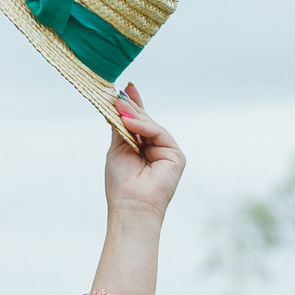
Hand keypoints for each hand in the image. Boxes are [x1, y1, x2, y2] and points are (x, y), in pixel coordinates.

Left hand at [103, 83, 183, 222]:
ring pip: (152, 125)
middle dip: (132, 107)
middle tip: (119, 95)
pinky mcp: (176, 156)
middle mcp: (156, 149)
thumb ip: (121, 127)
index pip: (139, 123)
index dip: (133, 106)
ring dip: (134, 115)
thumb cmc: (121, 183)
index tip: (125, 89)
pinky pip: (159, 133)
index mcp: (142, 149)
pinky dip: (144, 126)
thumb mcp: (118, 149)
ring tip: (120, 107)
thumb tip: (119, 103)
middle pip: (146, 121)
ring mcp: (167, 152)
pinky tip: (128, 122)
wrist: (131, 206)